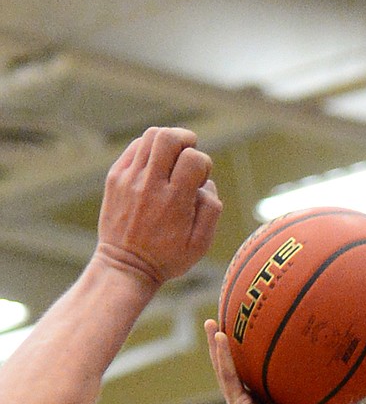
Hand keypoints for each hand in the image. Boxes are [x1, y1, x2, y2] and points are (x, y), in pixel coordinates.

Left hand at [96, 128, 219, 287]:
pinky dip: (149, 150)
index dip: (203, 163)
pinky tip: (155, 166)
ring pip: (150, 136)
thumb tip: (206, 183)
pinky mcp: (115, 178)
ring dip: (167, 141)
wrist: (125, 267)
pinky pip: (135, 148)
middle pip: (169, 137)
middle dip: (186, 140)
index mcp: (174, 201)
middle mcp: (150, 185)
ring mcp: (130, 179)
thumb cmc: (167, 258)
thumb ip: (212, 210)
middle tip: (189, 153)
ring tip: (173, 157)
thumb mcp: (200, 245)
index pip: (194, 158)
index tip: (200, 180)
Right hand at [205, 322, 313, 403]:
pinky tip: (219, 338)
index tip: (258, 335)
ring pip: (229, 374)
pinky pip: (230, 381)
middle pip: (241, 373)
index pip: (264, 379)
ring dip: (219, 349)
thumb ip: (336, 400)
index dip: (259, 359)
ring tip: (212, 322)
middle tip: (223, 321)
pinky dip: (223, 359)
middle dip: (232, 349)